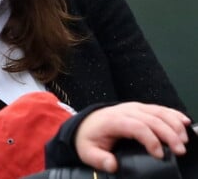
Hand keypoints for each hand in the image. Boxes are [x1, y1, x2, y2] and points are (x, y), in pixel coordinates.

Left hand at [74, 102, 190, 172]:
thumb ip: (99, 159)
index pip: (136, 126)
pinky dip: (173, 114)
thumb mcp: (87, 151)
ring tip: (184, 141)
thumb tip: (112, 165)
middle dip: (168, 134)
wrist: (87, 123)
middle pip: (151, 119)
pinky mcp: (140, 108)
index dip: (151, 139)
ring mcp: (134, 107)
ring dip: (174, 125)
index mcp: (113, 120)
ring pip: (158, 112)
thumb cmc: (89, 138)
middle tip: (179, 151)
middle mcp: (125, 111)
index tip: (160, 155)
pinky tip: (184, 122)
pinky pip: (159, 108)